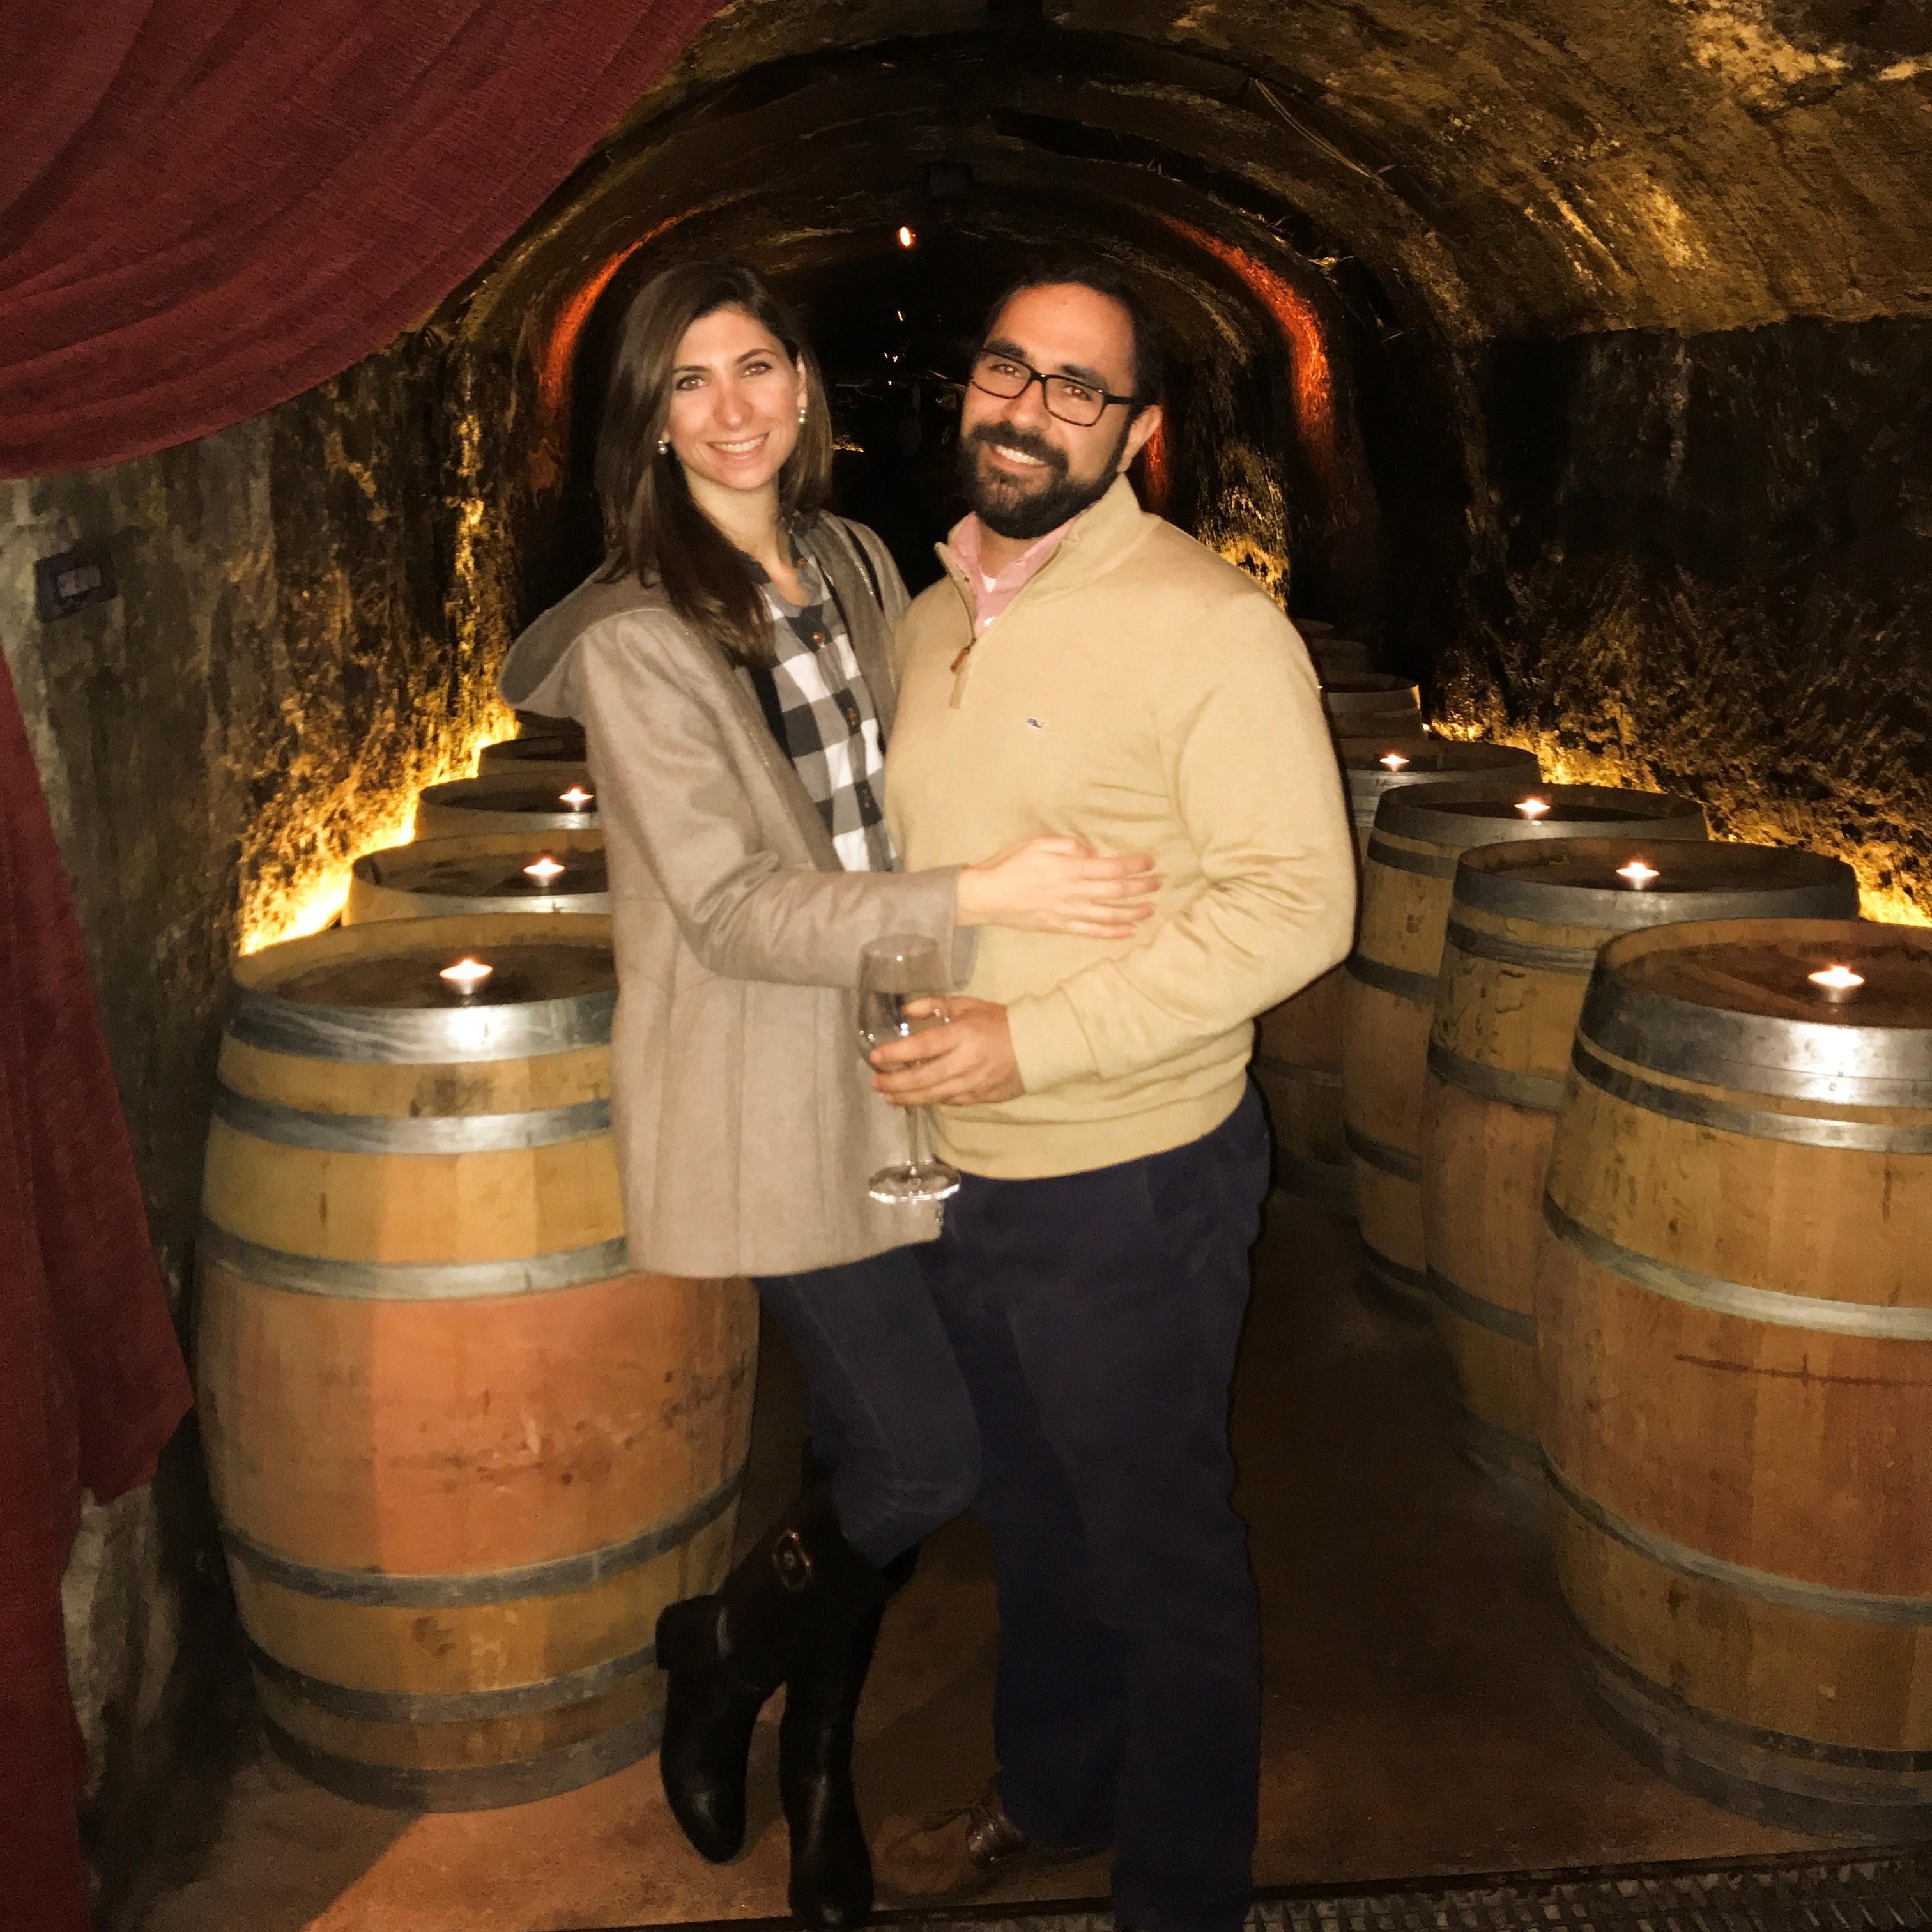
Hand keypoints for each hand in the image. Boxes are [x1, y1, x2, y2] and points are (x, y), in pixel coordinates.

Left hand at [868, 997, 1022, 1104]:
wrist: (1038, 1046)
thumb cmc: (999, 1021)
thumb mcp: (968, 1005)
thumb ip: (935, 1005)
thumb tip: (907, 1011)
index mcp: (962, 1034)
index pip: (922, 1047)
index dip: (895, 1054)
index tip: (875, 1057)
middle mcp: (965, 1062)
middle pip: (922, 1078)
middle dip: (894, 1082)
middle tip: (875, 1083)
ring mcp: (972, 1083)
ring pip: (932, 1095)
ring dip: (906, 1097)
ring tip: (887, 1096)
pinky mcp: (979, 1097)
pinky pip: (948, 1101)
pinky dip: (929, 1100)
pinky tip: (914, 1099)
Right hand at [956, 836, 1158, 938]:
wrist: (986, 896)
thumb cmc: (1010, 865)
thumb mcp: (1037, 843)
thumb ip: (1068, 846)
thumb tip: (1091, 853)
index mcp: (1068, 869)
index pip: (1111, 867)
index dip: (1135, 865)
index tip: (1150, 861)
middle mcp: (1073, 892)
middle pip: (1117, 890)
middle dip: (1142, 886)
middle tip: (1159, 882)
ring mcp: (1069, 913)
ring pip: (1110, 914)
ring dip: (1134, 911)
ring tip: (1151, 907)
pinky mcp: (1061, 927)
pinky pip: (1093, 931)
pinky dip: (1114, 932)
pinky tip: (1130, 930)